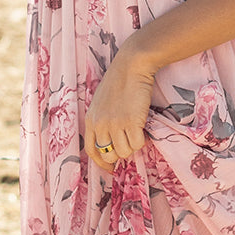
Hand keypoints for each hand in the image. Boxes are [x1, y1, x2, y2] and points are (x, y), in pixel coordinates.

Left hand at [84, 44, 155, 171]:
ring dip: (133, 145)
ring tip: (137, 131)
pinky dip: (143, 140)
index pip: (91, 150)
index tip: (110, 168)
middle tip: (129, 142)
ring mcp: (115, 124)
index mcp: (91, 120)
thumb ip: (102, 121)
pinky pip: (137, 144)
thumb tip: (111, 143)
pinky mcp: (131, 123)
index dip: (101, 162)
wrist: (131, 67)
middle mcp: (101, 124)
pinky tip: (143, 128)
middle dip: (120, 153)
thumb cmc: (119, 82)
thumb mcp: (101, 102)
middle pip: (109, 154)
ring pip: (125, 152)